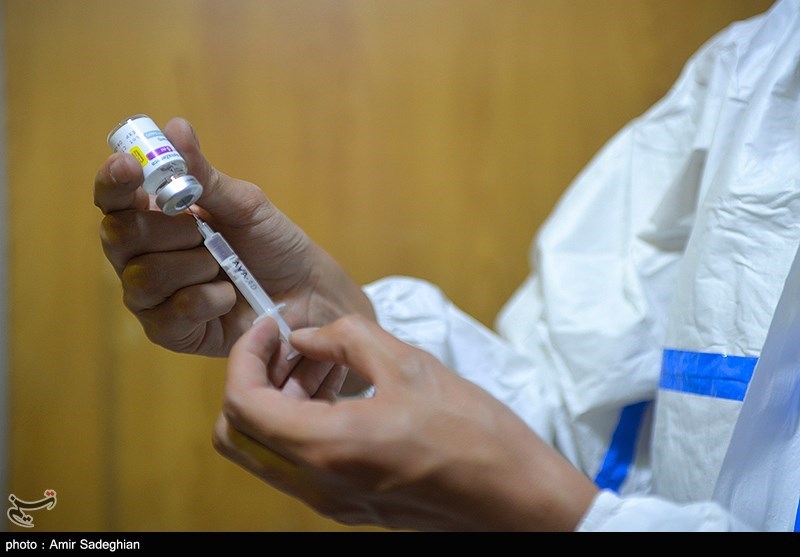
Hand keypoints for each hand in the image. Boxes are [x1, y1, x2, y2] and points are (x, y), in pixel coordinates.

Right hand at [94, 116, 373, 394]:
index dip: (114, 180)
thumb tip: (174, 127)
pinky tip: (228, 295)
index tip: (132, 166)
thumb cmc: (274, 244)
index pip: (113, 197)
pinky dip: (203, 300)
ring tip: (223, 265)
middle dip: (166, 229)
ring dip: (191, 266)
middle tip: (203, 229)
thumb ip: (204, 175)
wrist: (309, 292)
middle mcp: (143, 256)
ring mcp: (154, 298)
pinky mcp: (172, 333)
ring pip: (142, 278)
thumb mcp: (244, 204)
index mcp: (155, 217)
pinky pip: (167, 316)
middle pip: (119, 237)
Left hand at [213, 314, 598, 530]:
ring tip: (317, 363)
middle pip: (237, 435)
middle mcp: (316, 485)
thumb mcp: (410, 365)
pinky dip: (297, 425)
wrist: (515, 497)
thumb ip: (346, 339)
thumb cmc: (473, 434)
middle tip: (286, 346)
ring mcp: (330, 502)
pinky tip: (337, 393)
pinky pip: (296, 465)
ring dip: (274, 402)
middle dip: (251, 380)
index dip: (245, 356)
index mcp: (327, 448)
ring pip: (264, 452)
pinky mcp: (348, 505)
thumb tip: (307, 336)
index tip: (271, 326)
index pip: (242, 404)